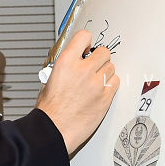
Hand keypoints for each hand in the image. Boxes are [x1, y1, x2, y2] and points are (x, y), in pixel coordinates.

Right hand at [35, 30, 118, 153]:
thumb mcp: (49, 80)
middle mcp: (82, 70)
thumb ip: (63, 66)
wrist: (54, 129)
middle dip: (99, 58)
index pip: (84, 36)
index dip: (87, 41)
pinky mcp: (105, 97)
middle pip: (103, 52)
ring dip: (105, 72)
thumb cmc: (50, 110)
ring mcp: (96, 84)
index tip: (87, 46)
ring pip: (111, 67)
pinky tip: (100, 90)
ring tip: (95, 81)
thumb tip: (71, 59)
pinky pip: (115, 82)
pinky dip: (110, 85)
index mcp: (66, 62)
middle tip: (94, 66)